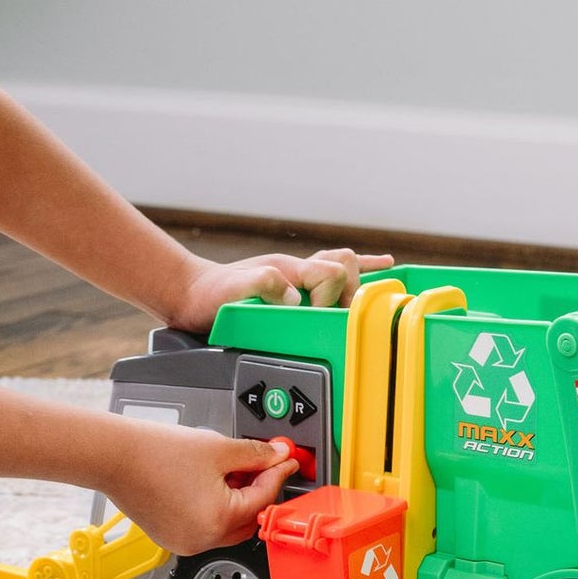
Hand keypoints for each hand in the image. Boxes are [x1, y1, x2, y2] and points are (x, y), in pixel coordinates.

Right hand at [103, 424, 302, 557]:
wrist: (113, 456)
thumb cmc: (154, 452)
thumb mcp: (217, 448)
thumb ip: (255, 454)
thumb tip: (277, 456)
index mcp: (218, 521)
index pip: (263, 499)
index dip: (277, 474)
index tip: (284, 460)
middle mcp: (201, 540)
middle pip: (247, 519)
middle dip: (257, 491)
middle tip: (261, 464)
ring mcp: (184, 542)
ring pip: (226, 525)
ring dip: (235, 501)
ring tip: (230, 470)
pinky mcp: (170, 537)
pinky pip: (203, 526)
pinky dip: (213, 508)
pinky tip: (208, 483)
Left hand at [165, 246, 394, 331]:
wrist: (193, 293)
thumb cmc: (211, 295)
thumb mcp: (232, 291)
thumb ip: (263, 285)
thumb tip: (296, 297)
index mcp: (289, 270)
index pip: (332, 272)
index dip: (330, 296)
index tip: (312, 315)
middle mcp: (298, 270)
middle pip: (346, 267)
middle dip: (347, 293)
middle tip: (328, 315)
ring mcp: (299, 275)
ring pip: (344, 267)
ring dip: (357, 282)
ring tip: (367, 299)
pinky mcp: (296, 284)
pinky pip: (334, 269)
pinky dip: (362, 266)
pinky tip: (385, 263)